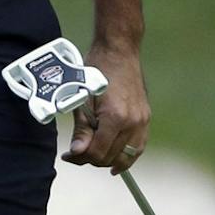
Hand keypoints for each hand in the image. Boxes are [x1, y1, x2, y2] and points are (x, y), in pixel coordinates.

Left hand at [65, 42, 149, 174]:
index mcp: (115, 117)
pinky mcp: (146, 118)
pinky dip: (127, 156)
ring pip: (126, 156)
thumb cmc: (97, 70)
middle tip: (77, 152)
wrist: (119, 51)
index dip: (80, 158)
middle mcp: (133, 122)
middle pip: (111, 157)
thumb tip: (77, 153)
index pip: (98, 153)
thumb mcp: (82, 99)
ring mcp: (142, 121)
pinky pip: (139, 147)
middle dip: (92, 159)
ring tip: (93, 154)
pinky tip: (116, 162)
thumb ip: (81, 129)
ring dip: (108, 159)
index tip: (69, 155)